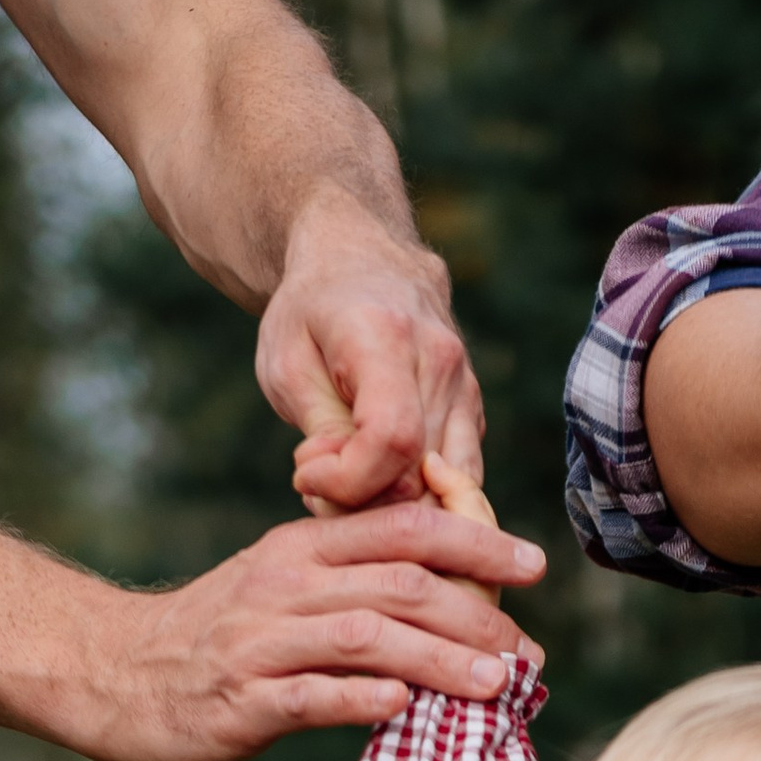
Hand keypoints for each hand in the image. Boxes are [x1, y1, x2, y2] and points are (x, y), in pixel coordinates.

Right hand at [76, 501, 543, 760]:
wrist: (111, 672)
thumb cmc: (214, 638)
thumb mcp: (281, 589)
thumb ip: (352, 584)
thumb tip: (448, 599)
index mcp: (301, 550)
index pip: (401, 529)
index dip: (473, 543)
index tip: (534, 564)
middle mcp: (285, 585)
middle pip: (396, 582)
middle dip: (475, 611)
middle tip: (528, 647)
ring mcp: (261, 642)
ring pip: (364, 637)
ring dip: (438, 658)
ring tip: (497, 683)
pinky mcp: (240, 700)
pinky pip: (309, 696)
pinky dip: (359, 698)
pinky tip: (403, 706)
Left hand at [257, 205, 484, 511]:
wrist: (358, 256)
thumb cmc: (311, 311)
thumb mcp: (287, 367)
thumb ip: (320, 433)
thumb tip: (343, 491)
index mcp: (388, 337)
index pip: (392, 439)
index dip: (348, 480)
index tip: (305, 474)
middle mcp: (441, 361)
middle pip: (420, 473)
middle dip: (362, 500)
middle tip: (316, 479)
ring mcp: (466, 386)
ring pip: (446, 485)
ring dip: (391, 503)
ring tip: (346, 477)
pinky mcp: (473, 408)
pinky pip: (455, 476)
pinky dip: (415, 491)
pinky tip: (374, 470)